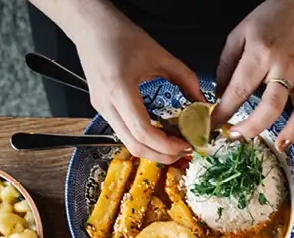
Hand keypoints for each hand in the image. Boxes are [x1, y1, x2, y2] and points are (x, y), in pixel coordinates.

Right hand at [72, 6, 201, 161]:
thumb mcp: (159, 55)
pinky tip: (160, 132)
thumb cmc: (119, 35)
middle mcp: (106, 103)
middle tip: (184, 151)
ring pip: (127, 142)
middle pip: (134, 145)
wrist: (90, 26)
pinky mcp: (102, 108)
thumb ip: (185, 79)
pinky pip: (124, 132)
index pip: (143, 132)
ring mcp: (101, 108)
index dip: (166, 146)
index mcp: (119, 89)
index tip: (186, 145)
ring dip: (153, 149)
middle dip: (162, 155)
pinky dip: (144, 138)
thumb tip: (203, 102)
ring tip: (175, 144)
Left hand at [214, 0, 293, 149]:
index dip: (224, 110)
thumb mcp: (239, 34)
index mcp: (261, 53)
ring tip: (279, 145)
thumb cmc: (271, 19)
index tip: (214, 123)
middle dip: (252, 126)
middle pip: (270, 107)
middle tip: (237, 136)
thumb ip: (227, 64)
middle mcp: (284, 68)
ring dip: (291, 132)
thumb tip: (221, 94)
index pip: (239, 89)